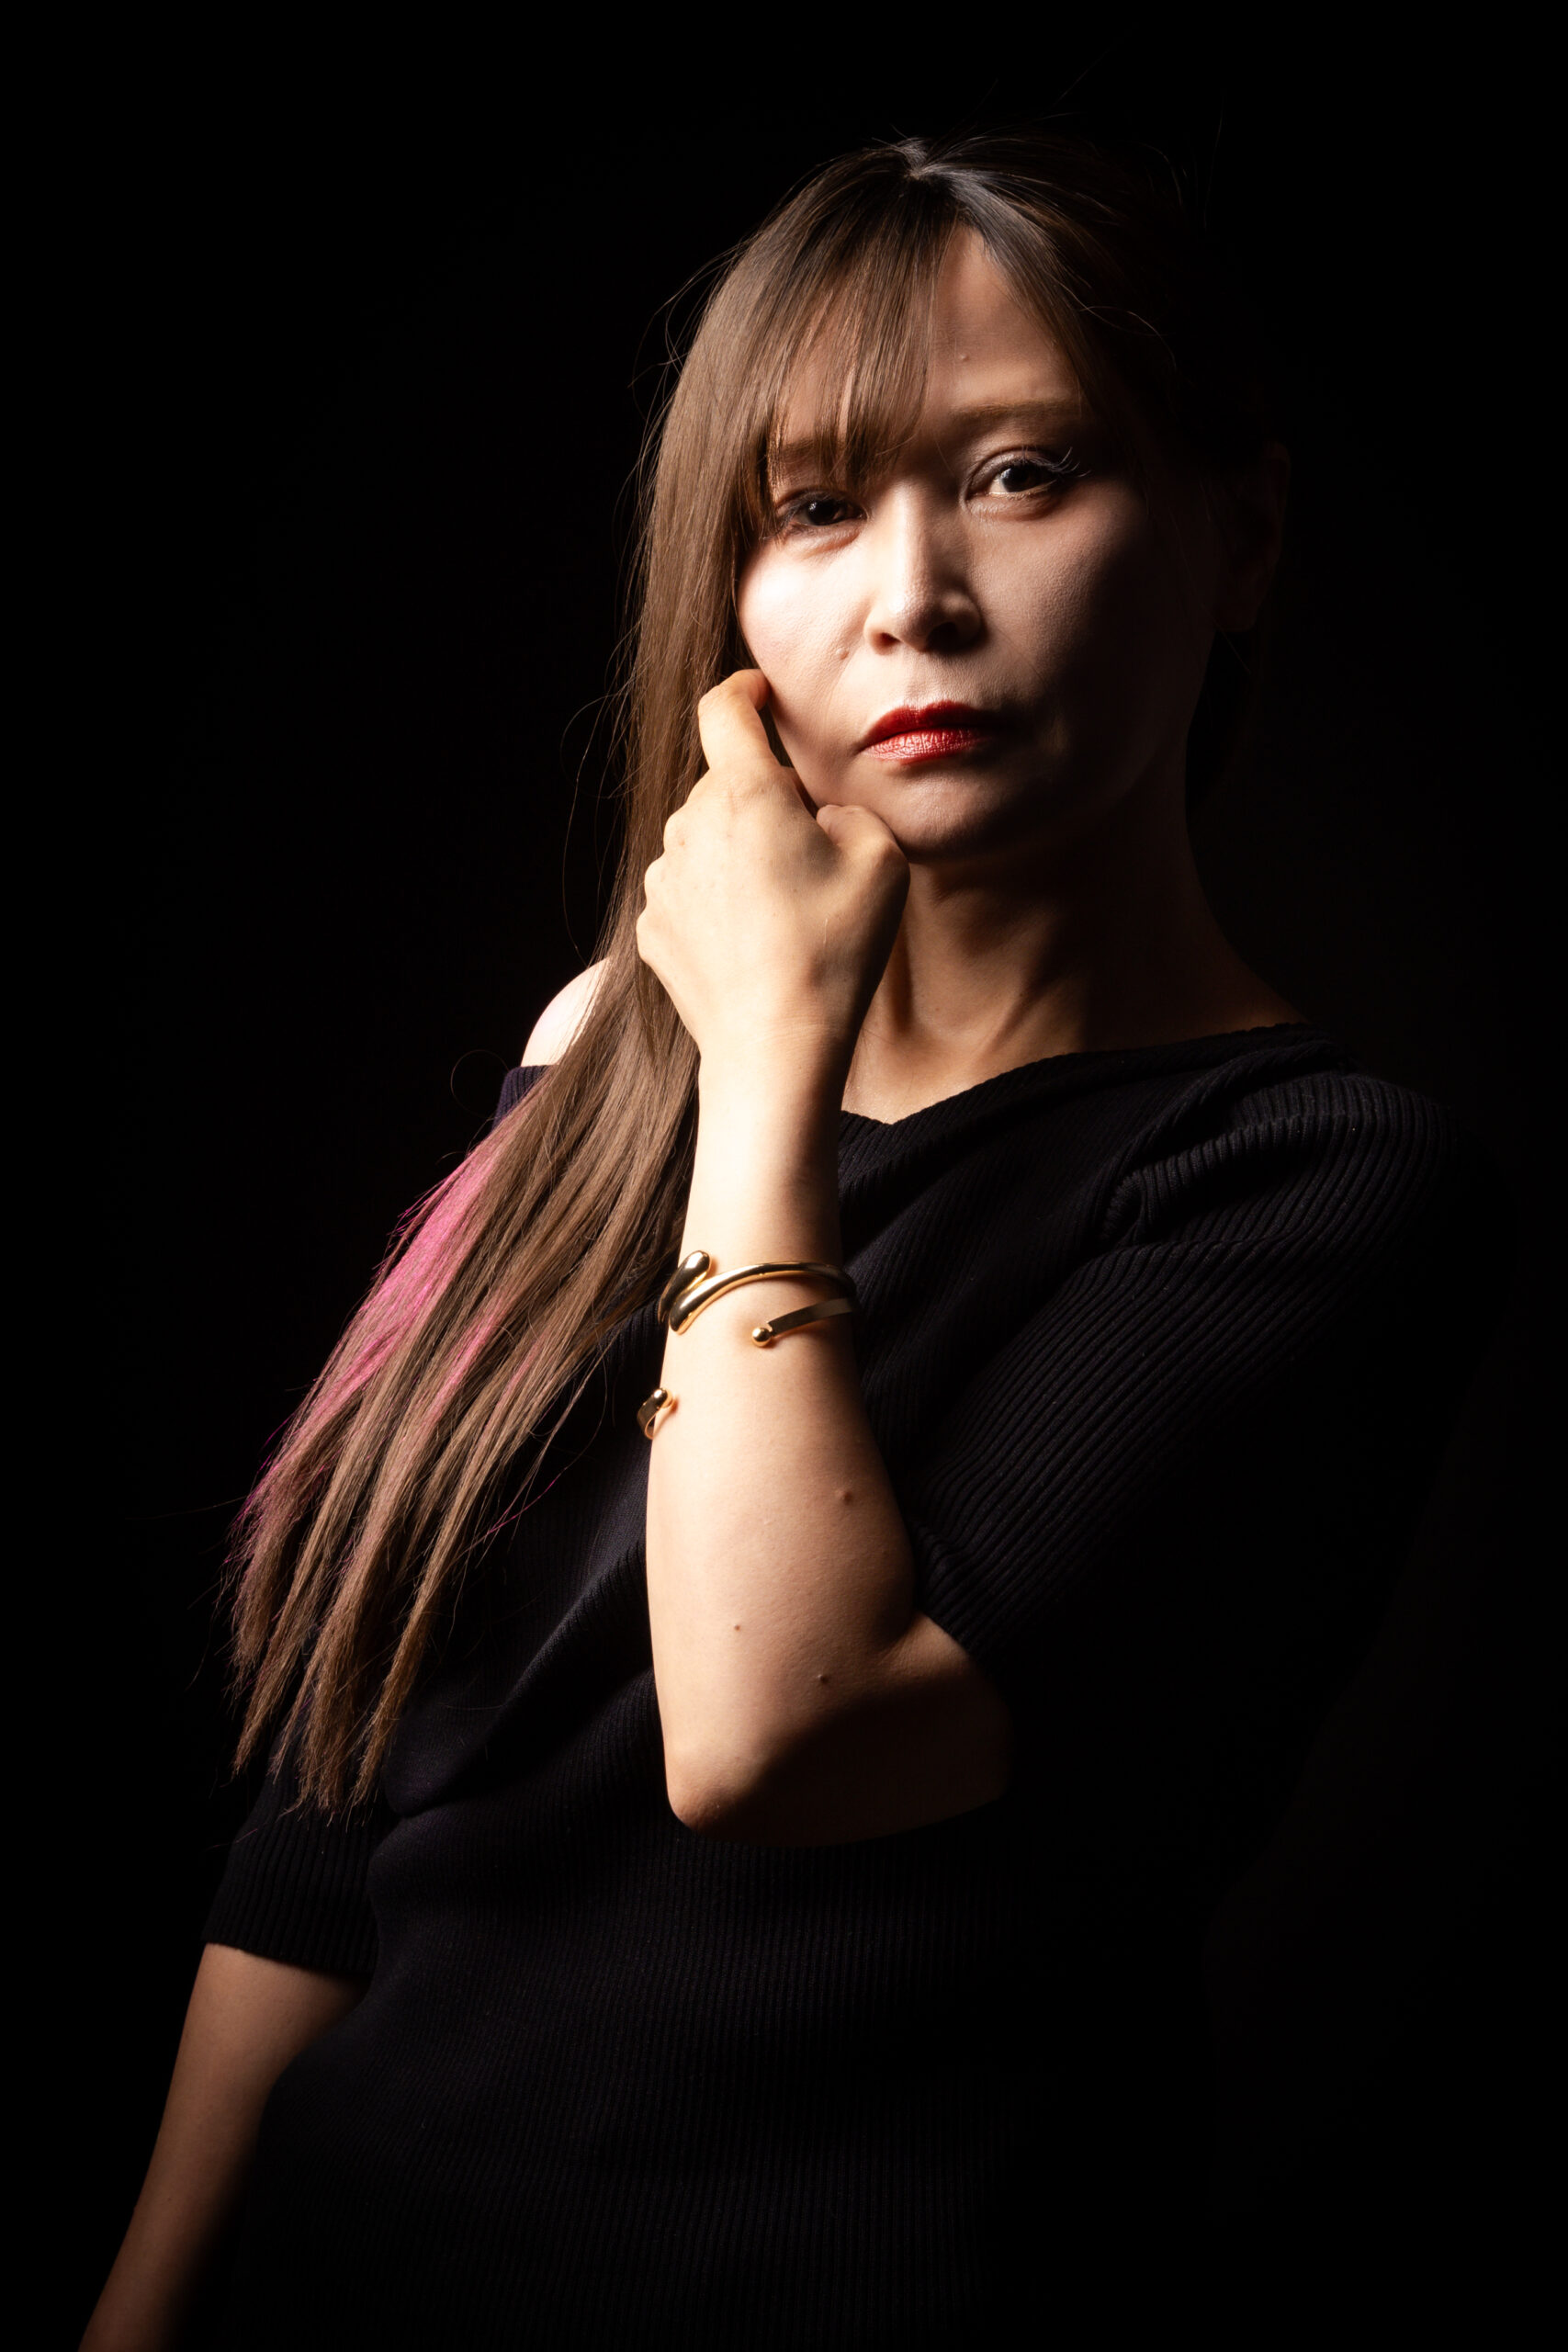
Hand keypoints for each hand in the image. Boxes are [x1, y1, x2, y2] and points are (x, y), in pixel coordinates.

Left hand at [636, 671, 908, 1086]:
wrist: (774, 1048)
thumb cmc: (834, 951)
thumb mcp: (881, 861)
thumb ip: (847, 812)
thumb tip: (818, 816)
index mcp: (746, 793)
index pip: (724, 709)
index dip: (744, 691)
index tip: (759, 695)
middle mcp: (690, 826)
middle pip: (724, 785)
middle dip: (762, 800)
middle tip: (810, 850)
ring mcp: (664, 879)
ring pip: (703, 841)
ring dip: (737, 855)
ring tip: (785, 911)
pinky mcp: (652, 928)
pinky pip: (689, 893)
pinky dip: (716, 903)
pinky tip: (754, 944)